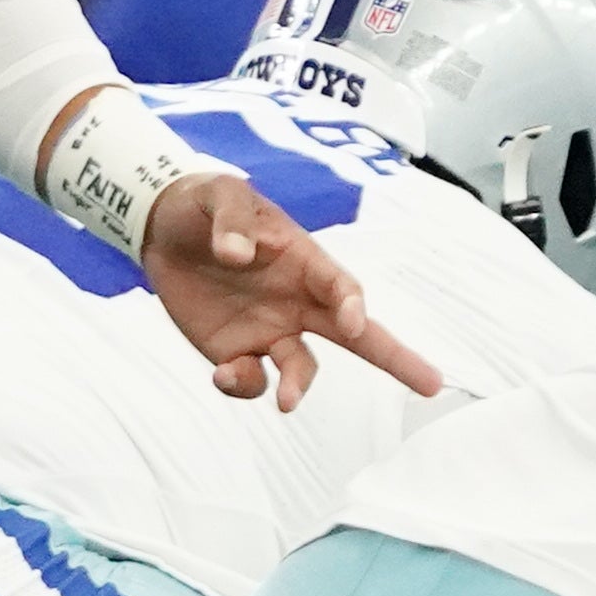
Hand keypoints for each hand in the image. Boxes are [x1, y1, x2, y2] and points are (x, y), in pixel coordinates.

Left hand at [138, 171, 443, 408]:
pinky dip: (243, 385)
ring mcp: (271, 330)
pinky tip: (222, 373)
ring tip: (287, 401)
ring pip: (302, 368)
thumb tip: (236, 253)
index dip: (352, 304)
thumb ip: (231, 220)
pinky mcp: (237, 351)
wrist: (163, 229)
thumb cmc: (204, 205)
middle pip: (357, 336)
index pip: (341, 286)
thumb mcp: (218, 194)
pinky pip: (252, 380)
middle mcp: (299, 301)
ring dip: (299, 386)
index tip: (353, 322)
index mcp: (304, 261)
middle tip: (432, 383)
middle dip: (396, 359)